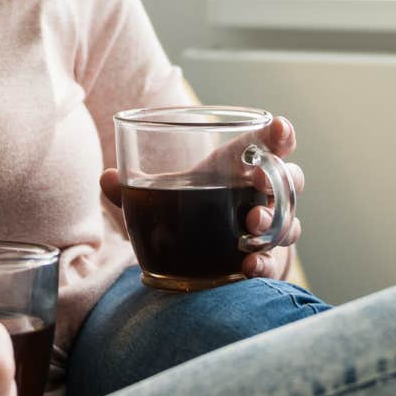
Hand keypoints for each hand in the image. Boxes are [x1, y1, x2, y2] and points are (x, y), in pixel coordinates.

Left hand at [99, 114, 306, 280]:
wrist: (187, 253)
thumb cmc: (180, 208)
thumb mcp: (154, 197)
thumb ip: (130, 188)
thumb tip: (106, 177)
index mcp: (238, 165)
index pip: (268, 143)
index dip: (280, 134)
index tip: (279, 128)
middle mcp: (259, 194)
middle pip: (290, 180)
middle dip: (280, 181)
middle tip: (259, 185)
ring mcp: (266, 228)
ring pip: (288, 221)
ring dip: (275, 223)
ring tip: (251, 227)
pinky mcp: (265, 260)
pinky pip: (275, 262)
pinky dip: (265, 264)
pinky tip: (249, 267)